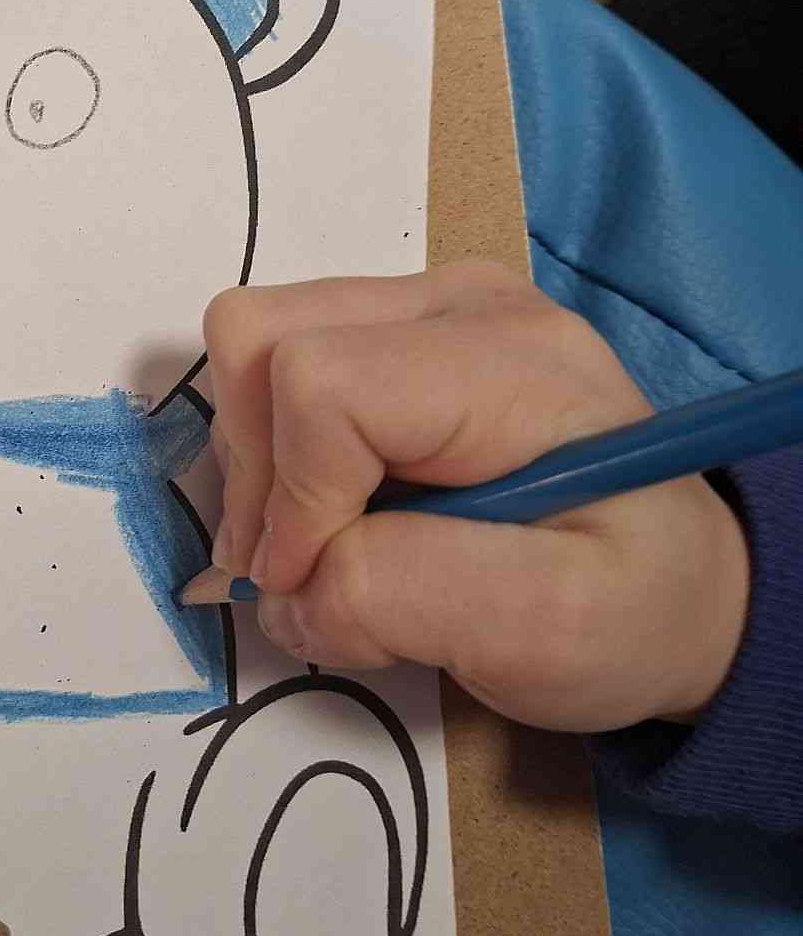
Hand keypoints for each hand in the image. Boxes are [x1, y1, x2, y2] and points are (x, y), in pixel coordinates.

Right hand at [203, 261, 749, 730]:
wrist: (682, 586)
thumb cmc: (634, 611)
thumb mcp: (547, 630)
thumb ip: (400, 596)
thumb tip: (286, 588)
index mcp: (509, 360)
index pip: (322, 381)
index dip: (291, 497)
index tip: (311, 589)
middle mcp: (458, 305)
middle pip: (262, 337)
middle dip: (256, 471)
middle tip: (297, 572)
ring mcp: (424, 309)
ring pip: (254, 345)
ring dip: (262, 464)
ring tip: (327, 549)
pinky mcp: (398, 335)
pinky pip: (278, 366)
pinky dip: (278, 452)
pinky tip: (340, 514)